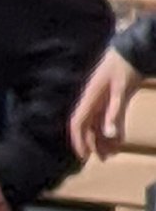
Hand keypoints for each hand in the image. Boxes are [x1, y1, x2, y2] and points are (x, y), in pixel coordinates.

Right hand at [69, 46, 143, 161]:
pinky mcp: (112, 99)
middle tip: (104, 158)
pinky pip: (108, 119)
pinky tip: (119, 139)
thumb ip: (115, 113)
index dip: (78, 139)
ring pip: (97, 124)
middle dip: (93, 143)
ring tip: (113, 152)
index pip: (77, 122)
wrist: (132, 52)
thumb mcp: (122, 91)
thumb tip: (109, 136)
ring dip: (103, 139)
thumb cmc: (124, 68)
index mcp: (90, 98)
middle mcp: (93, 101)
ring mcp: (102, 100)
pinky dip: (112, 130)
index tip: (84, 156)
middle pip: (87, 126)